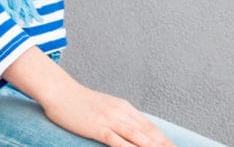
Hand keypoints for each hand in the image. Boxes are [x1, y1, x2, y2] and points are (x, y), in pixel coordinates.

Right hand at [39, 83, 173, 146]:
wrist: (60, 92)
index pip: (149, 126)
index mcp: (125, 108)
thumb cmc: (80, 101)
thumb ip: (120, 116)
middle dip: (162, 144)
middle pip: (147, 132)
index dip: (163, 137)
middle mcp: (121, 113)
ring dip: (150, 146)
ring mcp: (109, 120)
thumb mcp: (106, 106)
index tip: (173, 146)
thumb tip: (133, 127)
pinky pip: (115, 140)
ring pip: (136, 135)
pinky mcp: (96, 127)